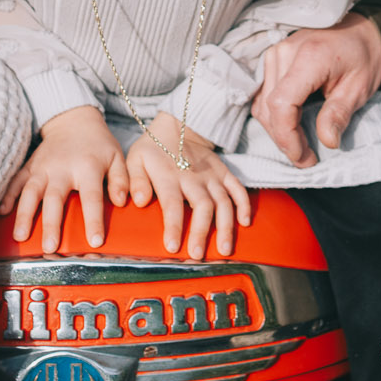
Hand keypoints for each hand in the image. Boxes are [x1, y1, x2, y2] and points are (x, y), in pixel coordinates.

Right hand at [0, 106, 128, 251]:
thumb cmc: (98, 144)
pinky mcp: (30, 166)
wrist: (73, 120)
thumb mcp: (117, 157)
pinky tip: (2, 213)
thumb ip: (121, 180)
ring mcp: (43, 167)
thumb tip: (121, 202)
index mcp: (87, 167)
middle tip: (50, 247)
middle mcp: (62, 168)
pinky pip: (16, 181)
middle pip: (55, 198)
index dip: (93, 220)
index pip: (91, 197)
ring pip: (30, 192)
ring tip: (20, 237)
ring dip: (24, 215)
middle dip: (51, 224)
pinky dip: (8, 196)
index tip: (95, 241)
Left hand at [125, 113, 251, 258]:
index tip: (172, 247)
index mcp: (169, 175)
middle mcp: (193, 177)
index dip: (174, 226)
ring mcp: (211, 175)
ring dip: (225, 226)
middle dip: (201, 232)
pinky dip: (244, 205)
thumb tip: (138, 202)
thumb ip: (135, 180)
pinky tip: (245, 223)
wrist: (179, 125)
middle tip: (197, 255)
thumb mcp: (135, 159)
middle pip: (202, 206)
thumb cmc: (153, 149)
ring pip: (223, 202)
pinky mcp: (224, 173)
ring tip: (224, 250)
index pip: (172, 204)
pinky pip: (238, 189)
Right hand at [253, 13, 380, 165]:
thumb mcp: (360, 87)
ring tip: (300, 146)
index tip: (303, 157)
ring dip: (277, 130)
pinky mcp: (273, 58)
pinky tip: (292, 128)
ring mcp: (275, 53)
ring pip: (262, 103)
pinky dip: (274, 116)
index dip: (287, 136)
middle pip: (269, 107)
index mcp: (309, 57)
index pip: (282, 103)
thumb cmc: (364, 56)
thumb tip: (328, 142)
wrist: (361, 29)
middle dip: (284, 139)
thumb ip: (339, 114)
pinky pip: (263, 94)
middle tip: (306, 159)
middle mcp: (285, 52)